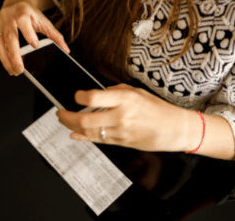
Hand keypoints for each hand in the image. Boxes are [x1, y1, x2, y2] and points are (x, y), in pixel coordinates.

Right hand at [0, 0, 69, 75]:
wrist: (16, 2)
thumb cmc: (31, 14)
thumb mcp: (44, 21)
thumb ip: (54, 35)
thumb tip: (66, 49)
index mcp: (22, 10)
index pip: (23, 20)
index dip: (28, 33)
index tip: (35, 45)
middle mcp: (9, 16)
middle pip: (10, 36)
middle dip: (15, 54)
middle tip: (21, 69)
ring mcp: (0, 24)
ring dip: (6, 59)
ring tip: (14, 71)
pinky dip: (2, 58)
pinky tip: (9, 66)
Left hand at [56, 84, 187, 151]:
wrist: (174, 128)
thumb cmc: (157, 108)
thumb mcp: (137, 92)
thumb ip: (115, 92)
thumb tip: (97, 94)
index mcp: (125, 100)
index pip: (93, 98)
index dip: (79, 97)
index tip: (76, 95)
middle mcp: (121, 116)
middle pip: (85, 119)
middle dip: (67, 116)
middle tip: (59, 112)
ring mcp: (120, 132)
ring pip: (88, 132)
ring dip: (71, 126)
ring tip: (63, 120)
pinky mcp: (121, 143)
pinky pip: (97, 141)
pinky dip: (82, 137)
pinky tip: (74, 134)